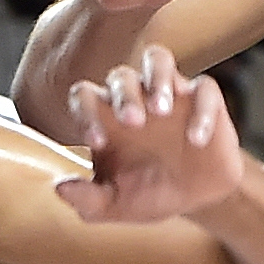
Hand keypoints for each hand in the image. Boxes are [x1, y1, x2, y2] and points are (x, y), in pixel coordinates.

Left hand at [57, 49, 244, 224]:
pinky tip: (196, 139)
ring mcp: (170, 94)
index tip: (95, 142)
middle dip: (124, 95)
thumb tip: (60, 188)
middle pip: (120, 76)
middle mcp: (135, 97)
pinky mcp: (204, 99)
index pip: (84, 96)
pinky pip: (203, 89)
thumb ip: (87, 199)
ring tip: (161, 108)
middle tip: (133, 122)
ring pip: (158, 59)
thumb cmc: (149, 194)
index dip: (84, 113)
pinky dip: (201, 110)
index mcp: (106, 117)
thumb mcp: (115, 204)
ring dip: (157, 78)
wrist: (195, 199)